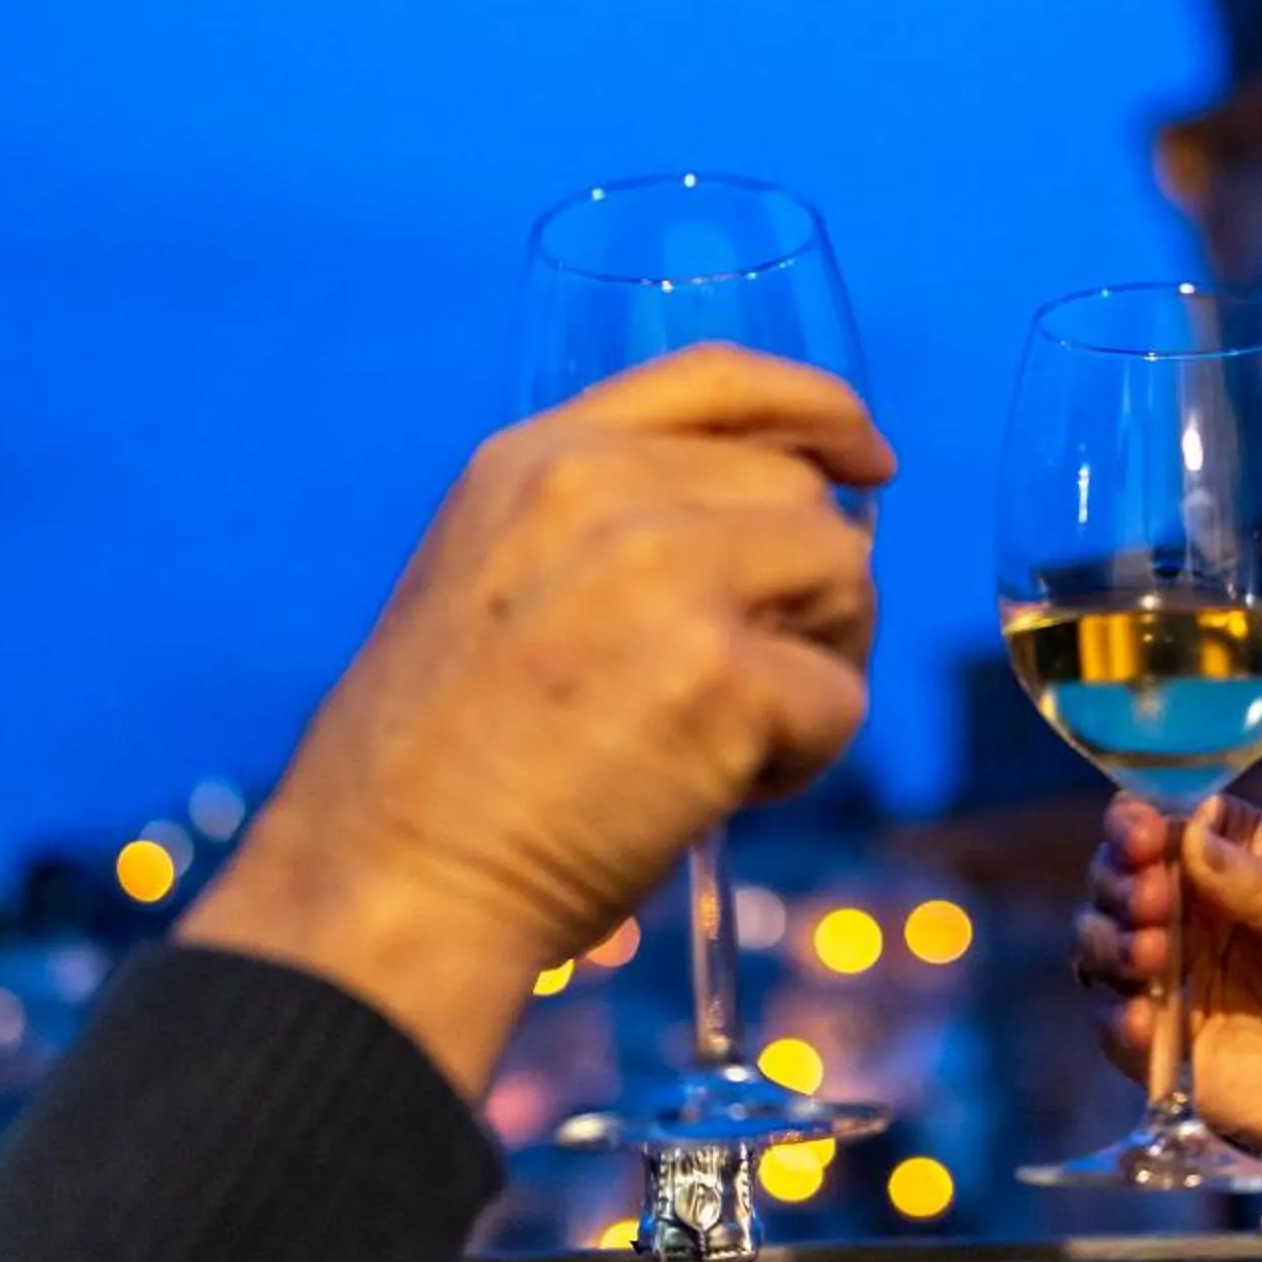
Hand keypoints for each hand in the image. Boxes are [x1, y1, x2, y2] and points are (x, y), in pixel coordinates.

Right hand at [185, 344, 893, 1094]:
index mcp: (540, 458)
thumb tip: (778, 520)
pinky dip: (804, 761)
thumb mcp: (495, 577)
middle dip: (810, 590)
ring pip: (845, 580)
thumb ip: (611, 522)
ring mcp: (668, 576)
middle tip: (745, 687)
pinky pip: (841, 700)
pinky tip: (714, 794)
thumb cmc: (440, 768)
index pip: (720, 379)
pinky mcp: (721, 678)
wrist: (392, 882)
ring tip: (725, 739)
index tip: (869, 459)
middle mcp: (603, 492)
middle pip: (802, 495)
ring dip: (818, 665)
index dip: (820, 409)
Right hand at [1074, 792, 1261, 1210]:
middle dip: (1119, 879)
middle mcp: (1192, 911)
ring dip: (1109, 940)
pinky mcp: (1164, 1045)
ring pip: (1098, 940)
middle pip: (1118, 874)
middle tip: (1151, 900)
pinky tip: (1143, 1020)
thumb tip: (1188, 834)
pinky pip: (1113, 1023)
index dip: (1141, 820)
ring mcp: (1172, 978)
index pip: (1168, 819)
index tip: (1143, 833)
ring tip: (1150, 956)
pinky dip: (1117, 1016)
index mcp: (1237, 860)